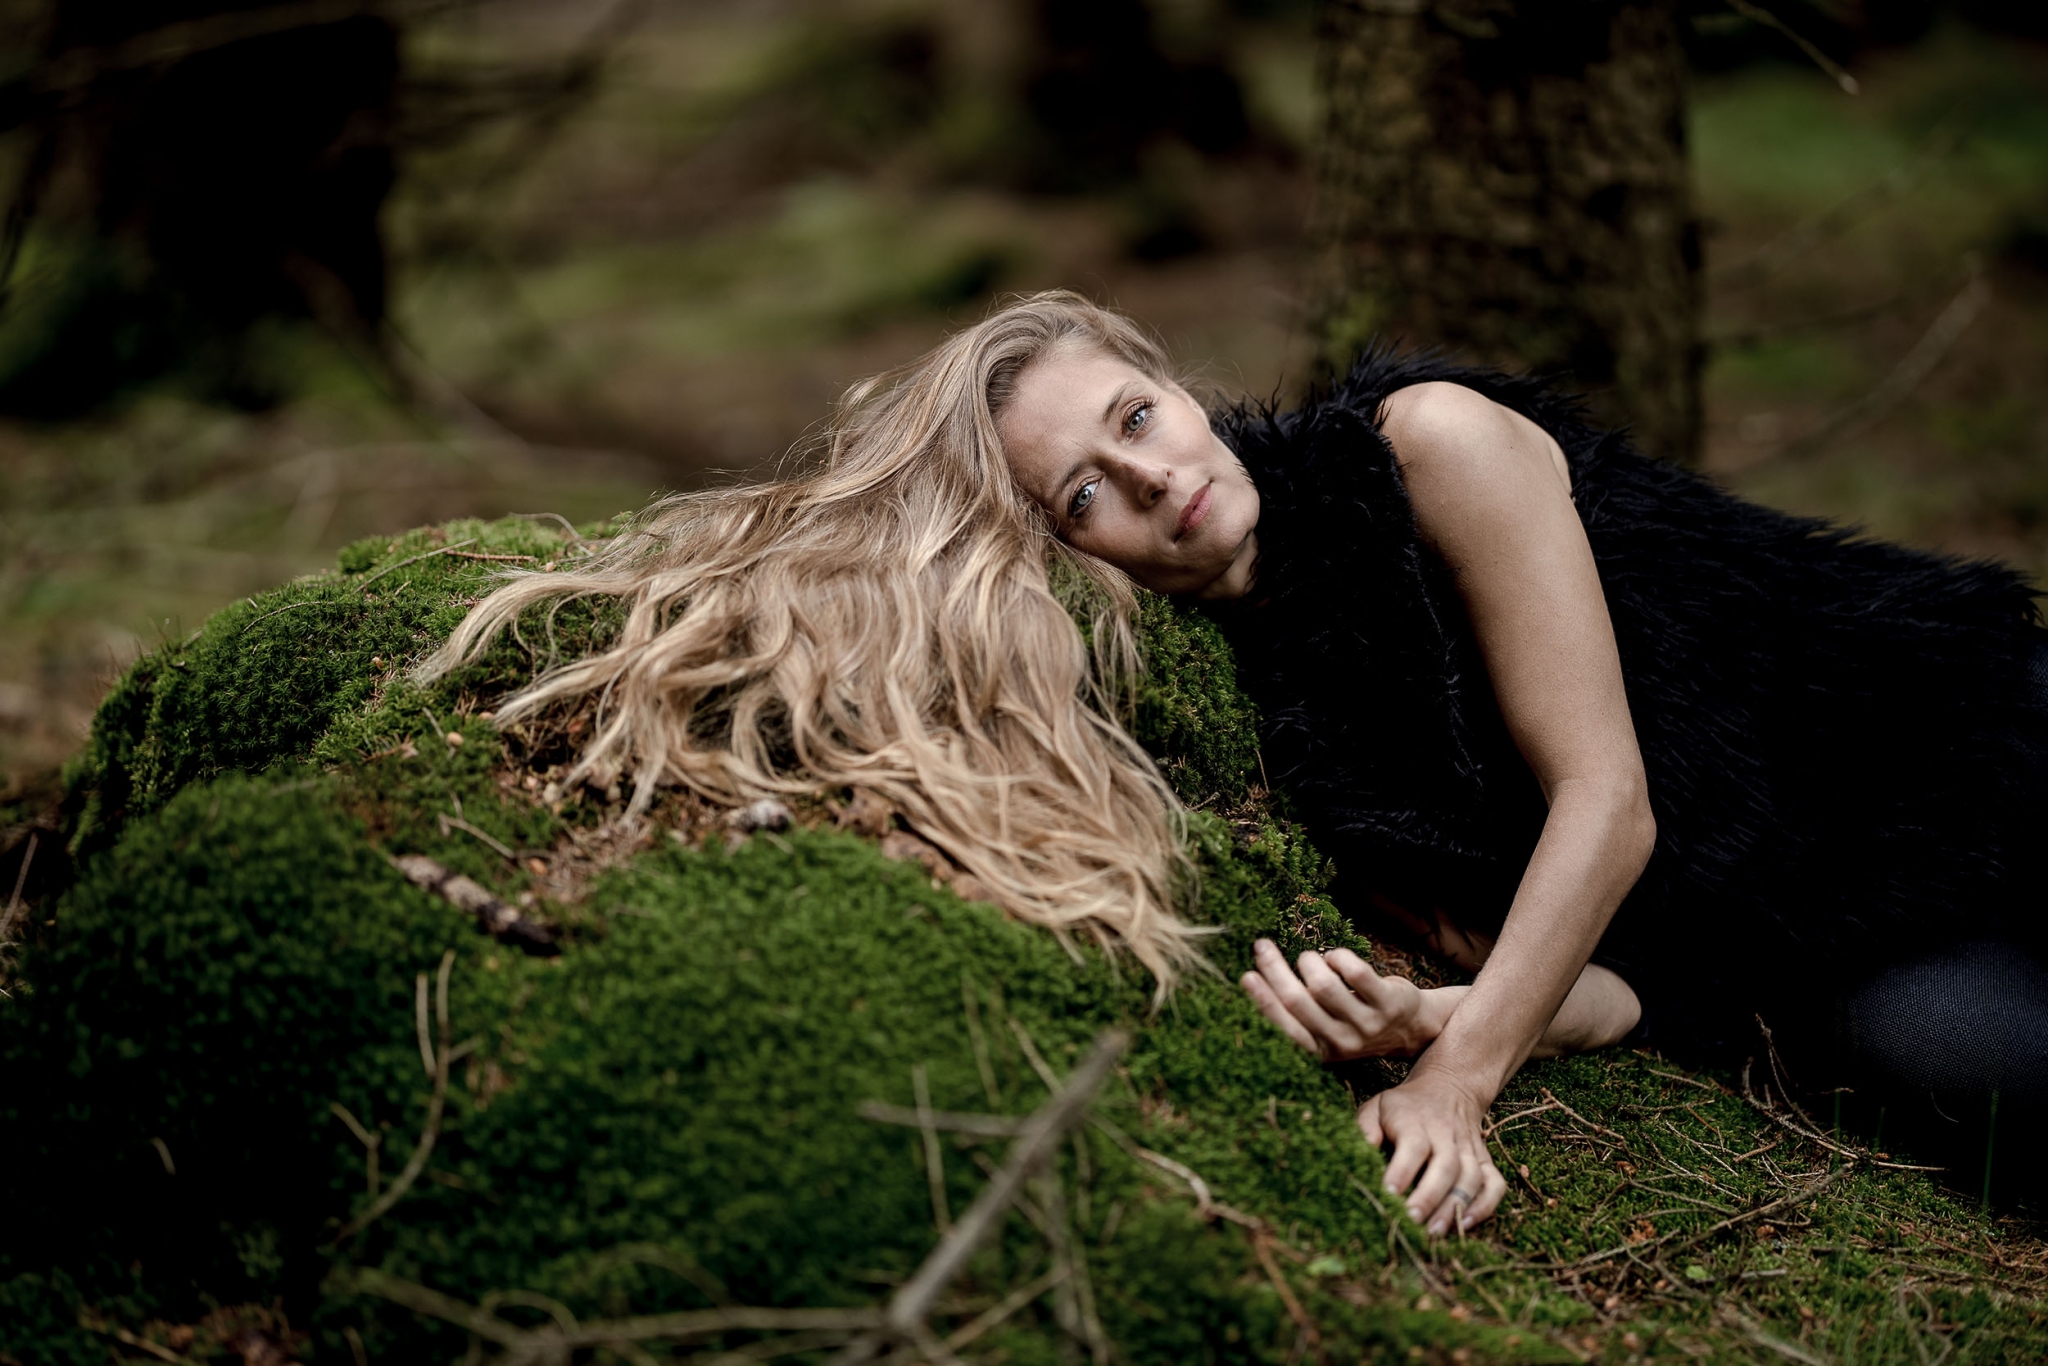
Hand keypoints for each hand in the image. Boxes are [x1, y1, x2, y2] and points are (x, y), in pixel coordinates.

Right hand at [1239, 939, 1443, 1059]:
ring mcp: (1368, 1025)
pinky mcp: (1389, 1004)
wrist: (1413, 1027)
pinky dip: (1339, 957)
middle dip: (1275, 970)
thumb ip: (1302, 1013)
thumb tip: (1260, 979)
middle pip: (1299, 1002)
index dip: (1264, 1002)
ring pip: (1325, 986)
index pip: (1286, 1029)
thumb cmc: (1358, 1020)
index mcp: (1322, 1051)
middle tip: (1262, 945)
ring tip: (1309, 957)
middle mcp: (1343, 1043)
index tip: (1247, 975)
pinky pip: (1357, 973)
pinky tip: (1336, 956)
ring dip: (1310, 962)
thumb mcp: (1328, 1029)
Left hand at [1360, 1070, 1506, 1234]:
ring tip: (1434, 1233)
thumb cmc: (1403, 1107)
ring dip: (1455, 1206)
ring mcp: (1469, 1148)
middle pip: (1447, 1165)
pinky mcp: (1484, 1160)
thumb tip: (1357, 1155)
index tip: (1388, 1194)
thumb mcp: (1377, 1107)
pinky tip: (1465, 1225)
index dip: (1402, 1171)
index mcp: (1415, 1120)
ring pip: (1471, 1177)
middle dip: (1429, 1196)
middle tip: (1411, 1221)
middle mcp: (1446, 1134)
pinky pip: (1494, 1184)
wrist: (1447, 1087)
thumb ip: (1364, 1129)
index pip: (1413, 1145)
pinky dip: (1485, 1205)